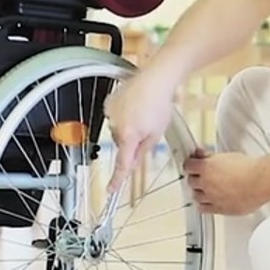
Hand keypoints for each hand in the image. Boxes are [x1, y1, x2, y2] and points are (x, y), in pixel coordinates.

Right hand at [103, 73, 174, 192]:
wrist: (155, 79)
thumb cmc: (159, 103)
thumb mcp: (156, 133)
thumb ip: (142, 150)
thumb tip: (133, 160)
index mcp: (128, 136)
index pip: (122, 164)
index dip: (116, 179)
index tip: (111, 190)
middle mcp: (116, 126)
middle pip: (122, 145)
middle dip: (132, 142)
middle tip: (148, 128)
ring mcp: (111, 113)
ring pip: (119, 130)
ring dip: (129, 127)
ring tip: (144, 113)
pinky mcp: (109, 103)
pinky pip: (115, 116)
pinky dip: (124, 115)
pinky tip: (136, 106)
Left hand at [184, 150, 263, 215]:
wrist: (260, 182)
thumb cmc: (249, 168)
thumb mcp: (227, 156)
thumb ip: (211, 157)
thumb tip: (204, 155)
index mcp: (206, 168)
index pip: (188, 166)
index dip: (191, 165)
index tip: (193, 165)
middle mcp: (206, 183)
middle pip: (191, 182)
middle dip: (195, 179)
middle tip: (200, 176)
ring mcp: (212, 197)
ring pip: (196, 197)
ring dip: (199, 192)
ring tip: (205, 190)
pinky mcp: (220, 209)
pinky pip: (205, 209)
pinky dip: (205, 205)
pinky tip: (208, 202)